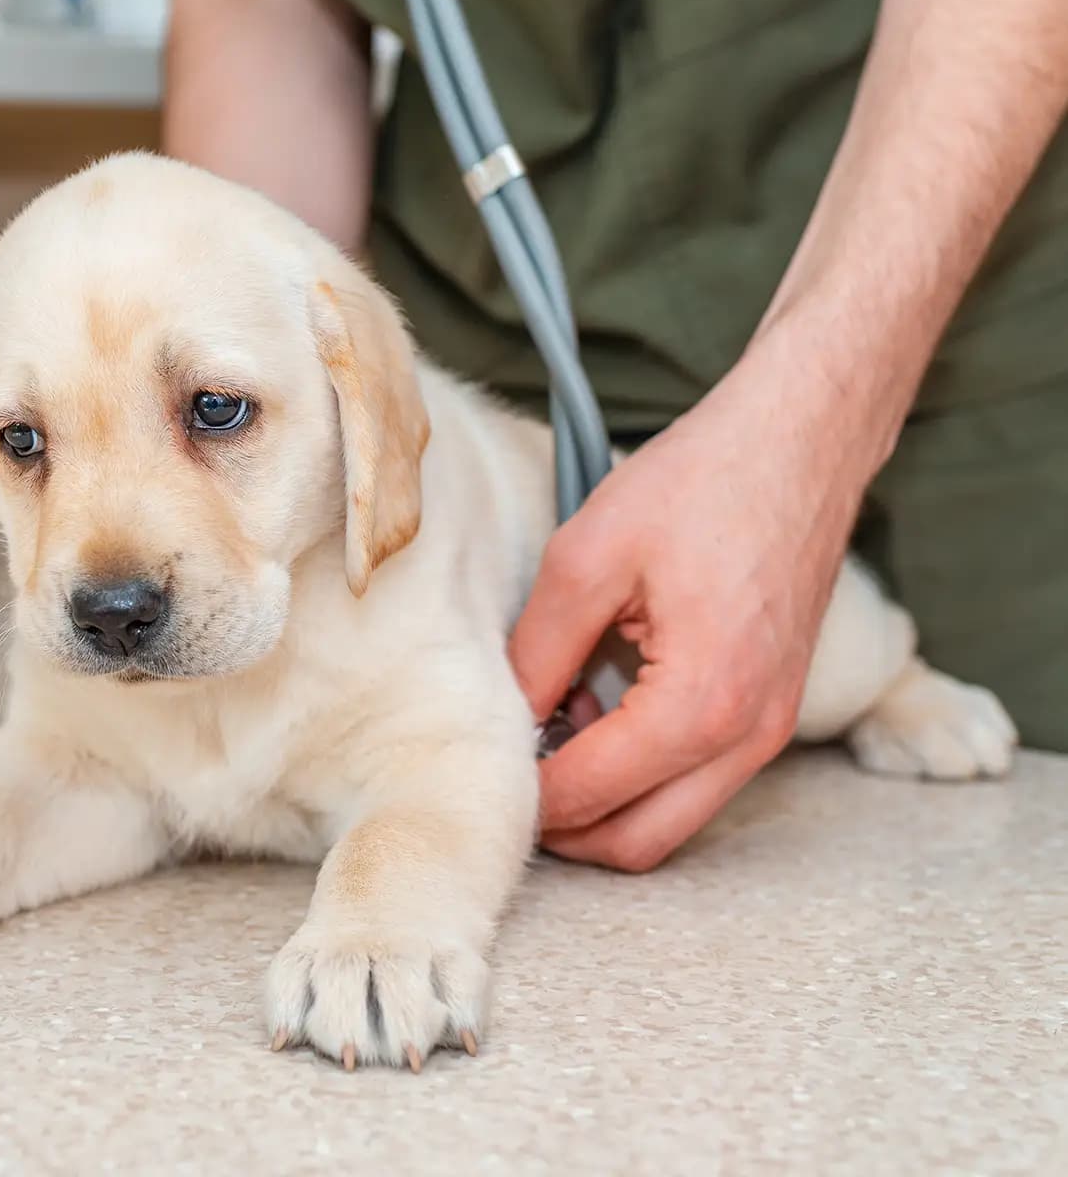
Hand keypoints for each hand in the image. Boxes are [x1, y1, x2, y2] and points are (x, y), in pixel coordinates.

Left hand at [509, 354, 869, 871]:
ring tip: (552, 728)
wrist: (804, 438)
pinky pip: (699, 779)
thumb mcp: (588, 558)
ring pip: (671, 821)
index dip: (520, 794)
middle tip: (507, 771)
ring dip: (603, 799)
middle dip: (562, 826)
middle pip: (635, 843)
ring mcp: (770, 729)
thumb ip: (538, 652)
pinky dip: (642, 771)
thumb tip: (505, 717)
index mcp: (700, 705)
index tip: (476, 767)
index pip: (586, 796)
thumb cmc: (704, 481)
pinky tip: (599, 709)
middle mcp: (747, 738)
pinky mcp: (774, 709)